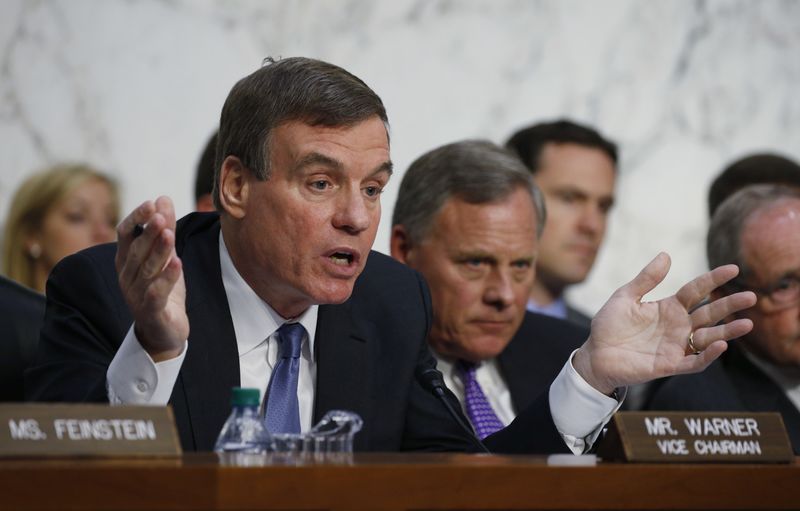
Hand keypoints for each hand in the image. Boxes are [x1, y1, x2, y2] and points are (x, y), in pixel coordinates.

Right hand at [115, 196, 188, 361]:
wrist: (164, 331)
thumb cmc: (161, 290)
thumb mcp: (165, 256)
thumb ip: (164, 229)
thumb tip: (163, 198)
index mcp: (126, 261)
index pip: (125, 235)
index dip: (137, 218)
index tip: (152, 203)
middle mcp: (127, 277)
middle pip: (136, 251)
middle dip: (148, 232)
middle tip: (161, 217)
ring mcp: (136, 295)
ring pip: (147, 270)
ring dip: (159, 251)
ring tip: (170, 234)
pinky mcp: (151, 312)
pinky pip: (156, 293)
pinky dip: (167, 278)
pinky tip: (177, 263)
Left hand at [573, 252, 756, 393]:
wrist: (596, 355)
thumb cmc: (609, 325)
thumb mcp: (625, 297)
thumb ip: (646, 279)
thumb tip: (666, 255)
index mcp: (668, 307)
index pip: (696, 290)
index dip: (713, 279)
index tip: (733, 268)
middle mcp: (677, 326)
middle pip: (709, 313)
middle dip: (729, 305)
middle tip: (751, 296)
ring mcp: (675, 346)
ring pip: (708, 338)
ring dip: (727, 332)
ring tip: (747, 324)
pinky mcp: (669, 365)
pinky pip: (694, 361)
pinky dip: (708, 355)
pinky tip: (721, 346)